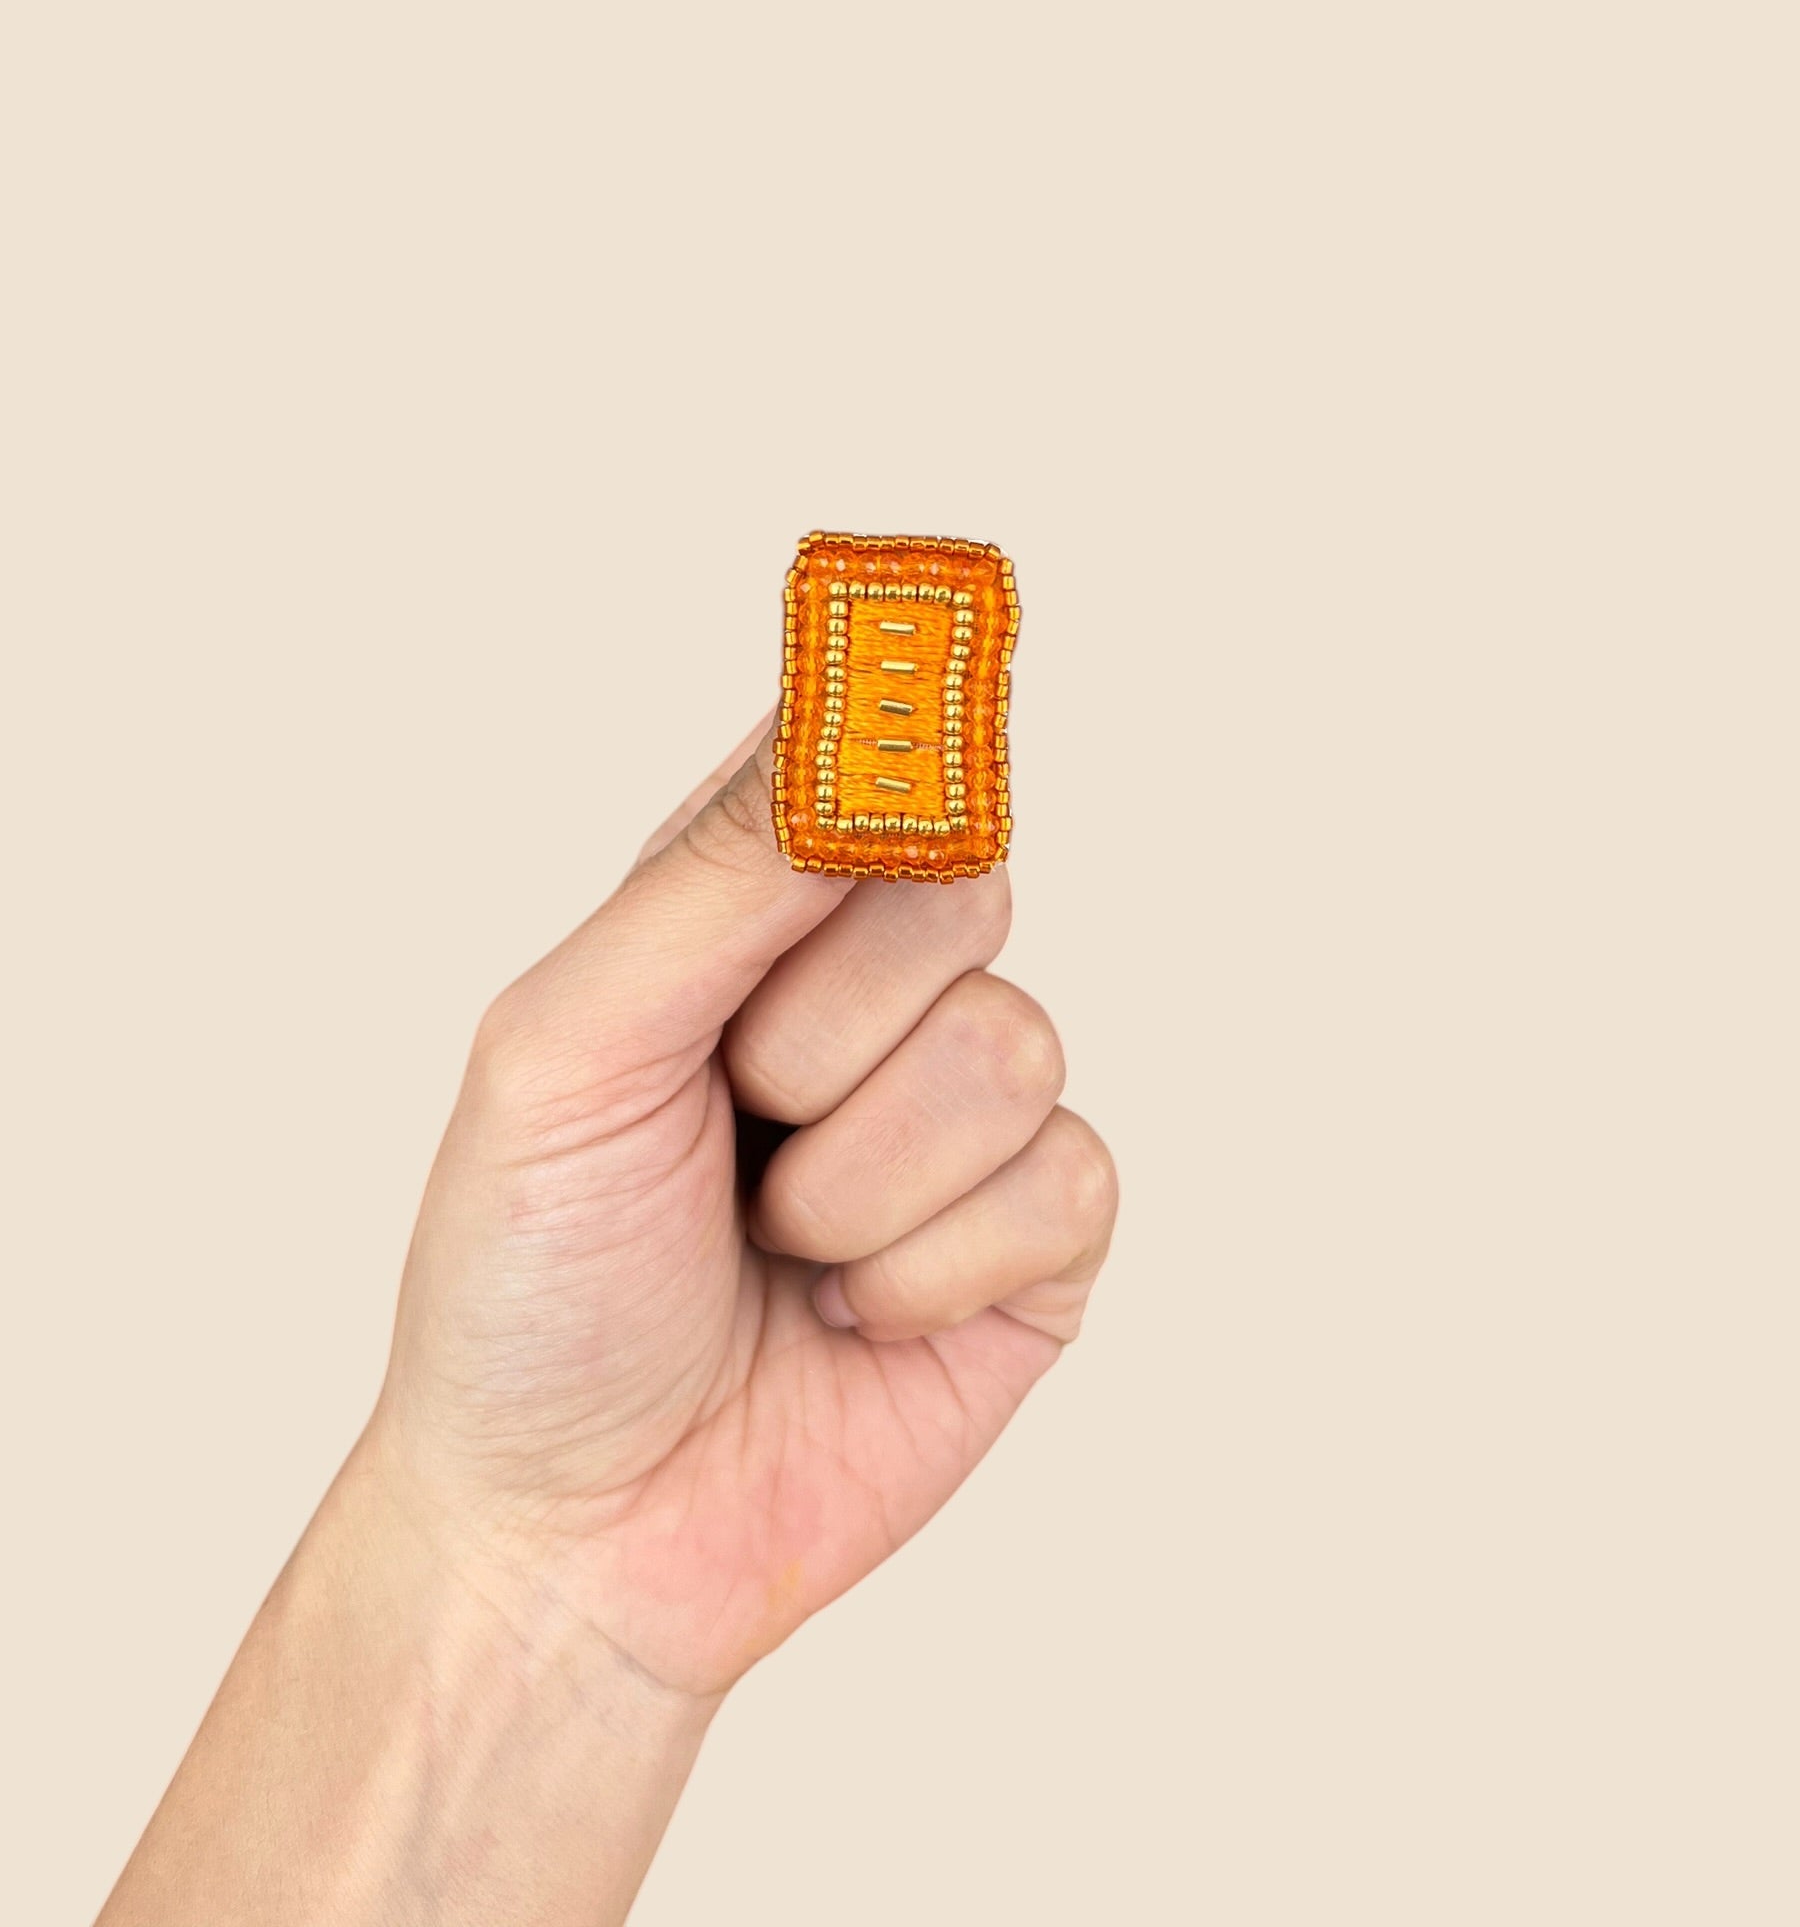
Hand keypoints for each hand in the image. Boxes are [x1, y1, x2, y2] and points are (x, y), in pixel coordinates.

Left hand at [372, 717, 1117, 1697]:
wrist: (575, 1535)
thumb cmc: (530, 1283)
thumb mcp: (571, 1052)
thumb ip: (713, 880)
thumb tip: (853, 723)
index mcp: (743, 912)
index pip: (862, 756)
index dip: (892, 745)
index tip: (894, 742)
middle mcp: (867, 989)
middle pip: (962, 884)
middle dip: (826, 1030)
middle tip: (734, 1116)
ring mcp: (962, 1115)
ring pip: (1014, 1043)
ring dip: (861, 1181)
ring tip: (776, 1243)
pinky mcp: (1038, 1241)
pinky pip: (1065, 1181)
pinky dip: (932, 1272)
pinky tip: (852, 1316)